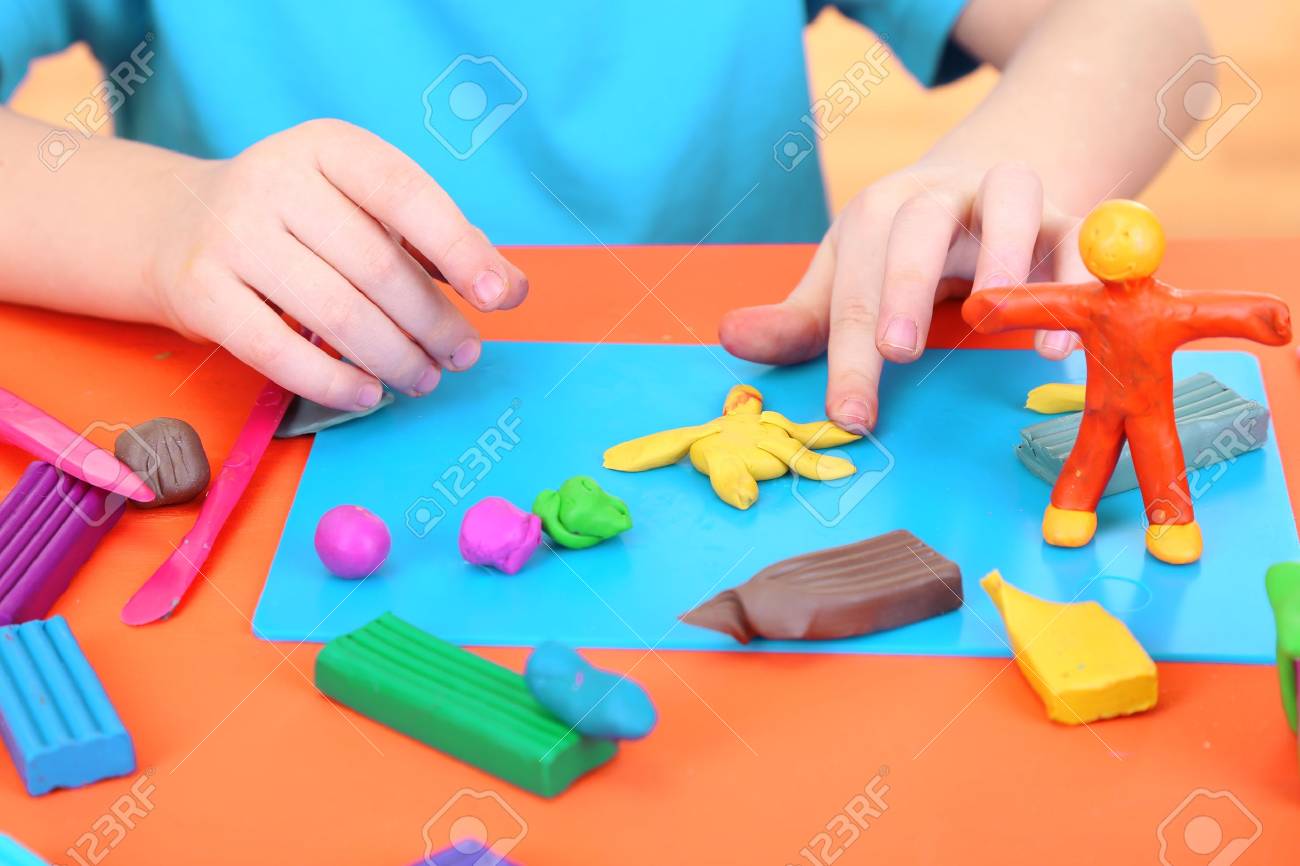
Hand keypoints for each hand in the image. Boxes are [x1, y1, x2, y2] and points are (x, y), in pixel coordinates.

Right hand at [149, 119, 526, 409]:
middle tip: (463, 356)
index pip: (406, 195)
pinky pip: (279, 351)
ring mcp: (231, 233)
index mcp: (328, 146)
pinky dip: (334, 382)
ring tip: (424, 378)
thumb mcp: (364, 207)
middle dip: (434, 323)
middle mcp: (275, 179)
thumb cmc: (301, 221)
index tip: (500, 298)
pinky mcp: (200, 290)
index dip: (461, 250)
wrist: (176, 222)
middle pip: (377, 266)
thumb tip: (513, 288)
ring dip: (394, 358)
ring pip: (335, 313)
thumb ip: (439, 242)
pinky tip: (368, 393)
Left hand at [720, 161, 1087, 432]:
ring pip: (1009, 197)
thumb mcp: (845, 279)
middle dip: (904, 284)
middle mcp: (939, 195)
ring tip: (990, 323)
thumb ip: (799, 320)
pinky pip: (1079, 236)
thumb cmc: (900, 251)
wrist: (981, 190)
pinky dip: (1078, 278)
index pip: (855, 284)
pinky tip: (1059, 344)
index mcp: (877, 213)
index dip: (848, 354)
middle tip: (897, 351)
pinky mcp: (1064, 218)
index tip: (848, 416)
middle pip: (918, 223)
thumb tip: (729, 337)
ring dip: (1001, 258)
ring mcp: (1005, 198)